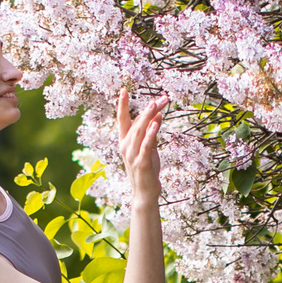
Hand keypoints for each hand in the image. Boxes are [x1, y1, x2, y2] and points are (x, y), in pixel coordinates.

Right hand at [116, 87, 163, 207]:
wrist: (144, 192)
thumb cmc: (146, 169)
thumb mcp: (149, 147)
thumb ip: (152, 131)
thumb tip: (158, 113)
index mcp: (125, 142)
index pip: (122, 120)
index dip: (122, 105)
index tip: (123, 90)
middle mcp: (126, 147)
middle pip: (135, 123)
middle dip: (147, 109)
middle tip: (159, 97)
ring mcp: (133, 155)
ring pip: (139, 132)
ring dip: (148, 117)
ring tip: (155, 104)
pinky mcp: (142, 163)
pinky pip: (146, 145)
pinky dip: (151, 134)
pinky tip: (156, 123)